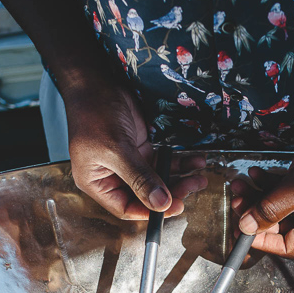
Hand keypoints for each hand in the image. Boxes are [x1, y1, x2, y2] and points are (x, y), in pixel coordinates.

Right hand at [63, 78, 206, 219]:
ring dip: (180, 178)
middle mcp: (114, 176)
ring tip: (199, 176)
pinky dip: (180, 162)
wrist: (96, 80)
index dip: (151, 212)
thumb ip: (139, 178)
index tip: (174, 207)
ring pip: (159, 179)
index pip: (127, 208)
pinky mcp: (142, 148)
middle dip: (171, 193)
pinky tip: (195, 160)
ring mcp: (130, 162)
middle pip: (146, 195)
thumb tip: (160, 204)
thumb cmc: (94, 113)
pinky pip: (164, 161)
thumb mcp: (117, 149)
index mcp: (98, 183)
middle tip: (191, 187)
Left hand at [230, 96, 293, 257]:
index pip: (287, 246)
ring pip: (275, 206)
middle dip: (254, 214)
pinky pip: (279, 190)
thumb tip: (247, 226)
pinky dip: (265, 183)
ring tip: (240, 185)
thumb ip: (272, 208)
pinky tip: (254, 173)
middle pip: (277, 226)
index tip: (242, 230)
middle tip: (237, 202)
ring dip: (256, 196)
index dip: (262, 241)